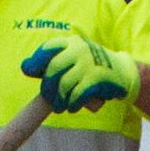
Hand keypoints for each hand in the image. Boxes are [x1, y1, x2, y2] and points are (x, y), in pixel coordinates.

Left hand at [20, 39, 138, 113]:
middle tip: (48, 98)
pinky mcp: (98, 78)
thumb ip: (51, 62)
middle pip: (53, 68)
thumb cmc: (91, 67)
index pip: (48, 48)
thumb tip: (25, 67)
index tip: (29, 71)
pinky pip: (78, 93)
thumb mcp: (73, 58)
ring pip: (64, 83)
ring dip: (59, 100)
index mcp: (71, 43)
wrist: (124, 71)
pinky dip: (72, 103)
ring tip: (60, 107)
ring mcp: (90, 63)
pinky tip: (72, 107)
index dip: (36, 60)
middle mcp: (80, 50)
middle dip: (47, 87)